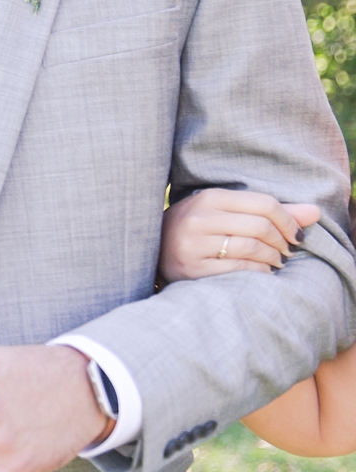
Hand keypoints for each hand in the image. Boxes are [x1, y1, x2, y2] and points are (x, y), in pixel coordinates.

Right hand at [160, 188, 319, 282]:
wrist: (154, 252)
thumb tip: (316, 212)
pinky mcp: (192, 269)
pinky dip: (259, 273)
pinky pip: (240, 270)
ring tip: (275, 262)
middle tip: (287, 251)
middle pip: (261, 227)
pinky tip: (261, 272)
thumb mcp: (228, 213)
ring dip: (273, 259)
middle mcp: (198, 219)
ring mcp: (193, 244)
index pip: (264, 204)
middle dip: (282, 242)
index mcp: (208, 198)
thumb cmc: (200, 230)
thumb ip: (270, 211)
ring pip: (252, 249)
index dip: (290, 220)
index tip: (297, 235)